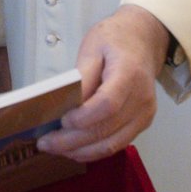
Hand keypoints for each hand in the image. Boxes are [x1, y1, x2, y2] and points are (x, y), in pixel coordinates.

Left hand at [42, 6, 169, 162]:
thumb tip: (67, 104)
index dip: (83, 117)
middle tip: (45, 143)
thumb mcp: (92, 47)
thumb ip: (82, 76)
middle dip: (73, 141)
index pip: (108, 104)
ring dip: (81, 151)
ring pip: (112, 144)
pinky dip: (94, 150)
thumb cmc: (115, 41)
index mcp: (129, 73)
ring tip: (56, 149)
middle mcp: (141, 98)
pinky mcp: (142, 122)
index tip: (61, 120)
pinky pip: (117, 143)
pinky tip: (74, 149)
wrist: (144, 40)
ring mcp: (145, 113)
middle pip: (107, 129)